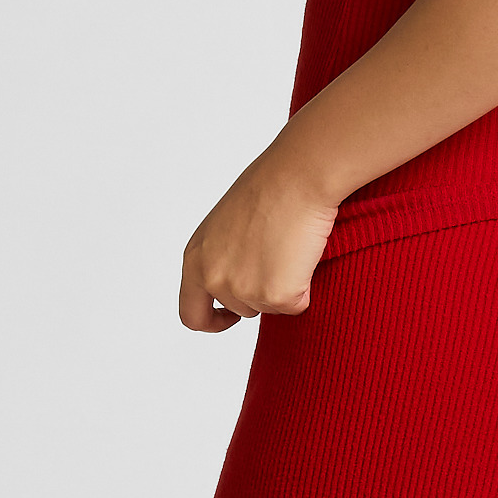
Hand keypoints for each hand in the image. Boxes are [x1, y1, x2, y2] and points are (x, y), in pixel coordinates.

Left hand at [178, 143, 338, 332]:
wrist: (298, 177)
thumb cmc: (270, 187)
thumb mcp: (226, 225)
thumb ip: (222, 256)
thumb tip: (241, 279)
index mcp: (195, 258)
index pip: (191, 313)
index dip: (212, 321)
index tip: (230, 318)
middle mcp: (213, 278)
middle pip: (239, 310)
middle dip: (260, 293)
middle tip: (278, 258)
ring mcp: (242, 289)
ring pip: (269, 309)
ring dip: (283, 288)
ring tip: (290, 249)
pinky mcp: (275, 295)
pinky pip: (296, 305)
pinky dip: (305, 288)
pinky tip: (304, 255)